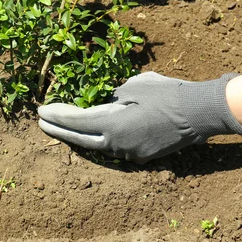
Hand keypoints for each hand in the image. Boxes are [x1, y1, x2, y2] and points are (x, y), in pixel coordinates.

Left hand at [38, 72, 241, 162]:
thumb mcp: (133, 85)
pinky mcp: (142, 156)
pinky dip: (101, 139)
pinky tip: (94, 132)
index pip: (76, 122)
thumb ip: (112, 96)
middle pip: (80, 139)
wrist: (200, 113)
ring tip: (63, 127)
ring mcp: (130, 154)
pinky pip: (115, 148)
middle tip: (42, 123)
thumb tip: (104, 103)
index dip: (56, 116)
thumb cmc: (167, 93)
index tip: (41, 110)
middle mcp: (117, 144)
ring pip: (97, 145)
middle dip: (58, 130)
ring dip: (79, 136)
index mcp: (113, 125)